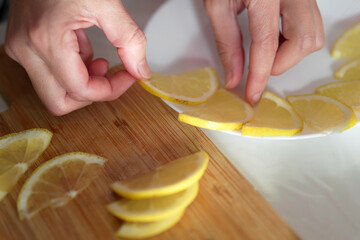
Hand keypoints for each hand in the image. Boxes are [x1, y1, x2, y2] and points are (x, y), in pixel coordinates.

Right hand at [5, 0, 150, 114]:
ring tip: (98, 59)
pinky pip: (49, 74)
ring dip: (82, 82)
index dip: (111, 91)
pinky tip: (83, 49)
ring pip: (54, 91)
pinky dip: (72, 69)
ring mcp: (22, 49)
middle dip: (92, 94)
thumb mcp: (106, 3)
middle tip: (110, 77)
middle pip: (60, 102)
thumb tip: (141, 70)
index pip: (81, 90)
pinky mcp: (24, 46)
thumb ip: (129, 39)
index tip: (129, 78)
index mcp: (48, 40)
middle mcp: (28, 50)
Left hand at [204, 0, 324, 104]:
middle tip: (259, 63)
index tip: (252, 95)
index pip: (266, 43)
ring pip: (313, 35)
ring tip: (266, 49)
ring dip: (289, 52)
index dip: (258, 75)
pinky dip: (294, 41)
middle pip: (305, 41)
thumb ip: (227, 43)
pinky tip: (275, 37)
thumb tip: (234, 77)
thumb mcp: (217, 5)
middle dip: (281, 62)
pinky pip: (311, 26)